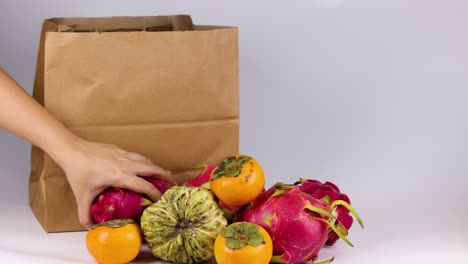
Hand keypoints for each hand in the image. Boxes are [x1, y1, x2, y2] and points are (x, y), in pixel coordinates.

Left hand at [57, 138, 176, 228]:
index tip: (161, 200)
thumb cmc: (78, 172)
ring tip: (162, 175)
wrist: (71, 150)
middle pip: (152, 168)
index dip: (155, 194)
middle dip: (165, 176)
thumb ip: (85, 214)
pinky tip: (142, 166)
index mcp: (120, 176)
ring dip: (156, 167)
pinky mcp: (119, 149)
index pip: (144, 185)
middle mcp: (126, 164)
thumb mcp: (82, 196)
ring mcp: (124, 154)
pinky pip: (137, 156)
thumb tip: (90, 227)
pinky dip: (145, 162)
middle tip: (173, 184)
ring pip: (146, 160)